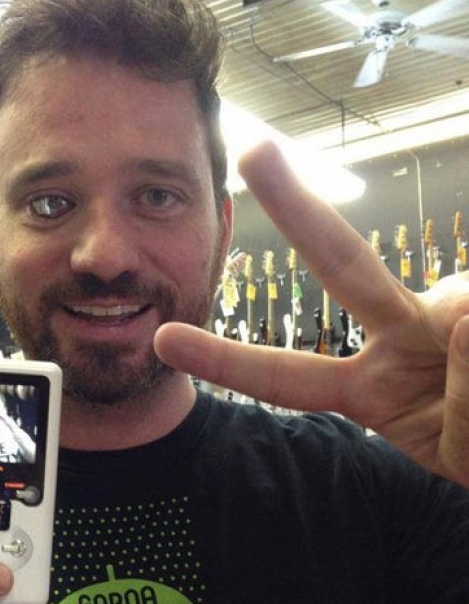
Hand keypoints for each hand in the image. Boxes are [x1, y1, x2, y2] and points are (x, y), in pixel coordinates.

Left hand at [155, 139, 468, 486]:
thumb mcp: (464, 452)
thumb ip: (463, 411)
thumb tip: (466, 321)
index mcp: (369, 390)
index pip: (290, 377)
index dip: (229, 361)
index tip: (165, 340)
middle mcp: (399, 339)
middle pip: (344, 266)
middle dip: (299, 211)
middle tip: (253, 151)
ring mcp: (448, 310)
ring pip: (460, 306)